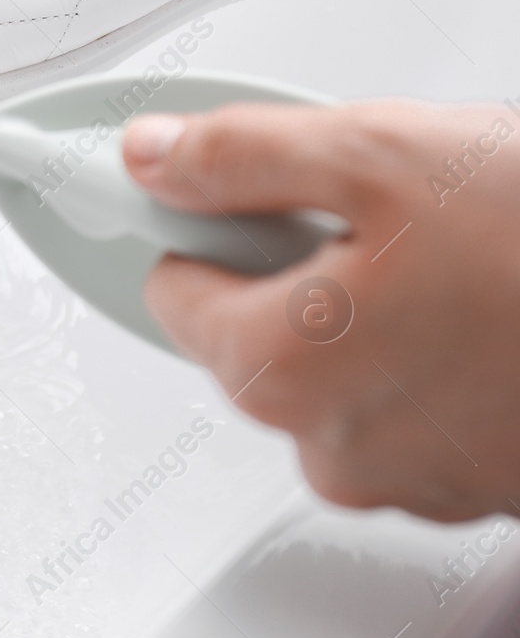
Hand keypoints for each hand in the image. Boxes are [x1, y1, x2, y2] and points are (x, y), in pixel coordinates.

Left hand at [122, 100, 519, 521]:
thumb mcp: (376, 153)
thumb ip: (239, 156)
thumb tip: (152, 159)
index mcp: (281, 369)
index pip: (174, 290)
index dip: (209, 223)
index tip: (246, 189)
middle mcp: (333, 448)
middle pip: (257, 334)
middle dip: (302, 267)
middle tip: (387, 213)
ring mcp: (412, 477)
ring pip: (340, 370)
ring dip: (371, 312)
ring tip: (459, 258)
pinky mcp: (480, 484)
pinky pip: (414, 403)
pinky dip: (432, 354)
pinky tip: (490, 305)